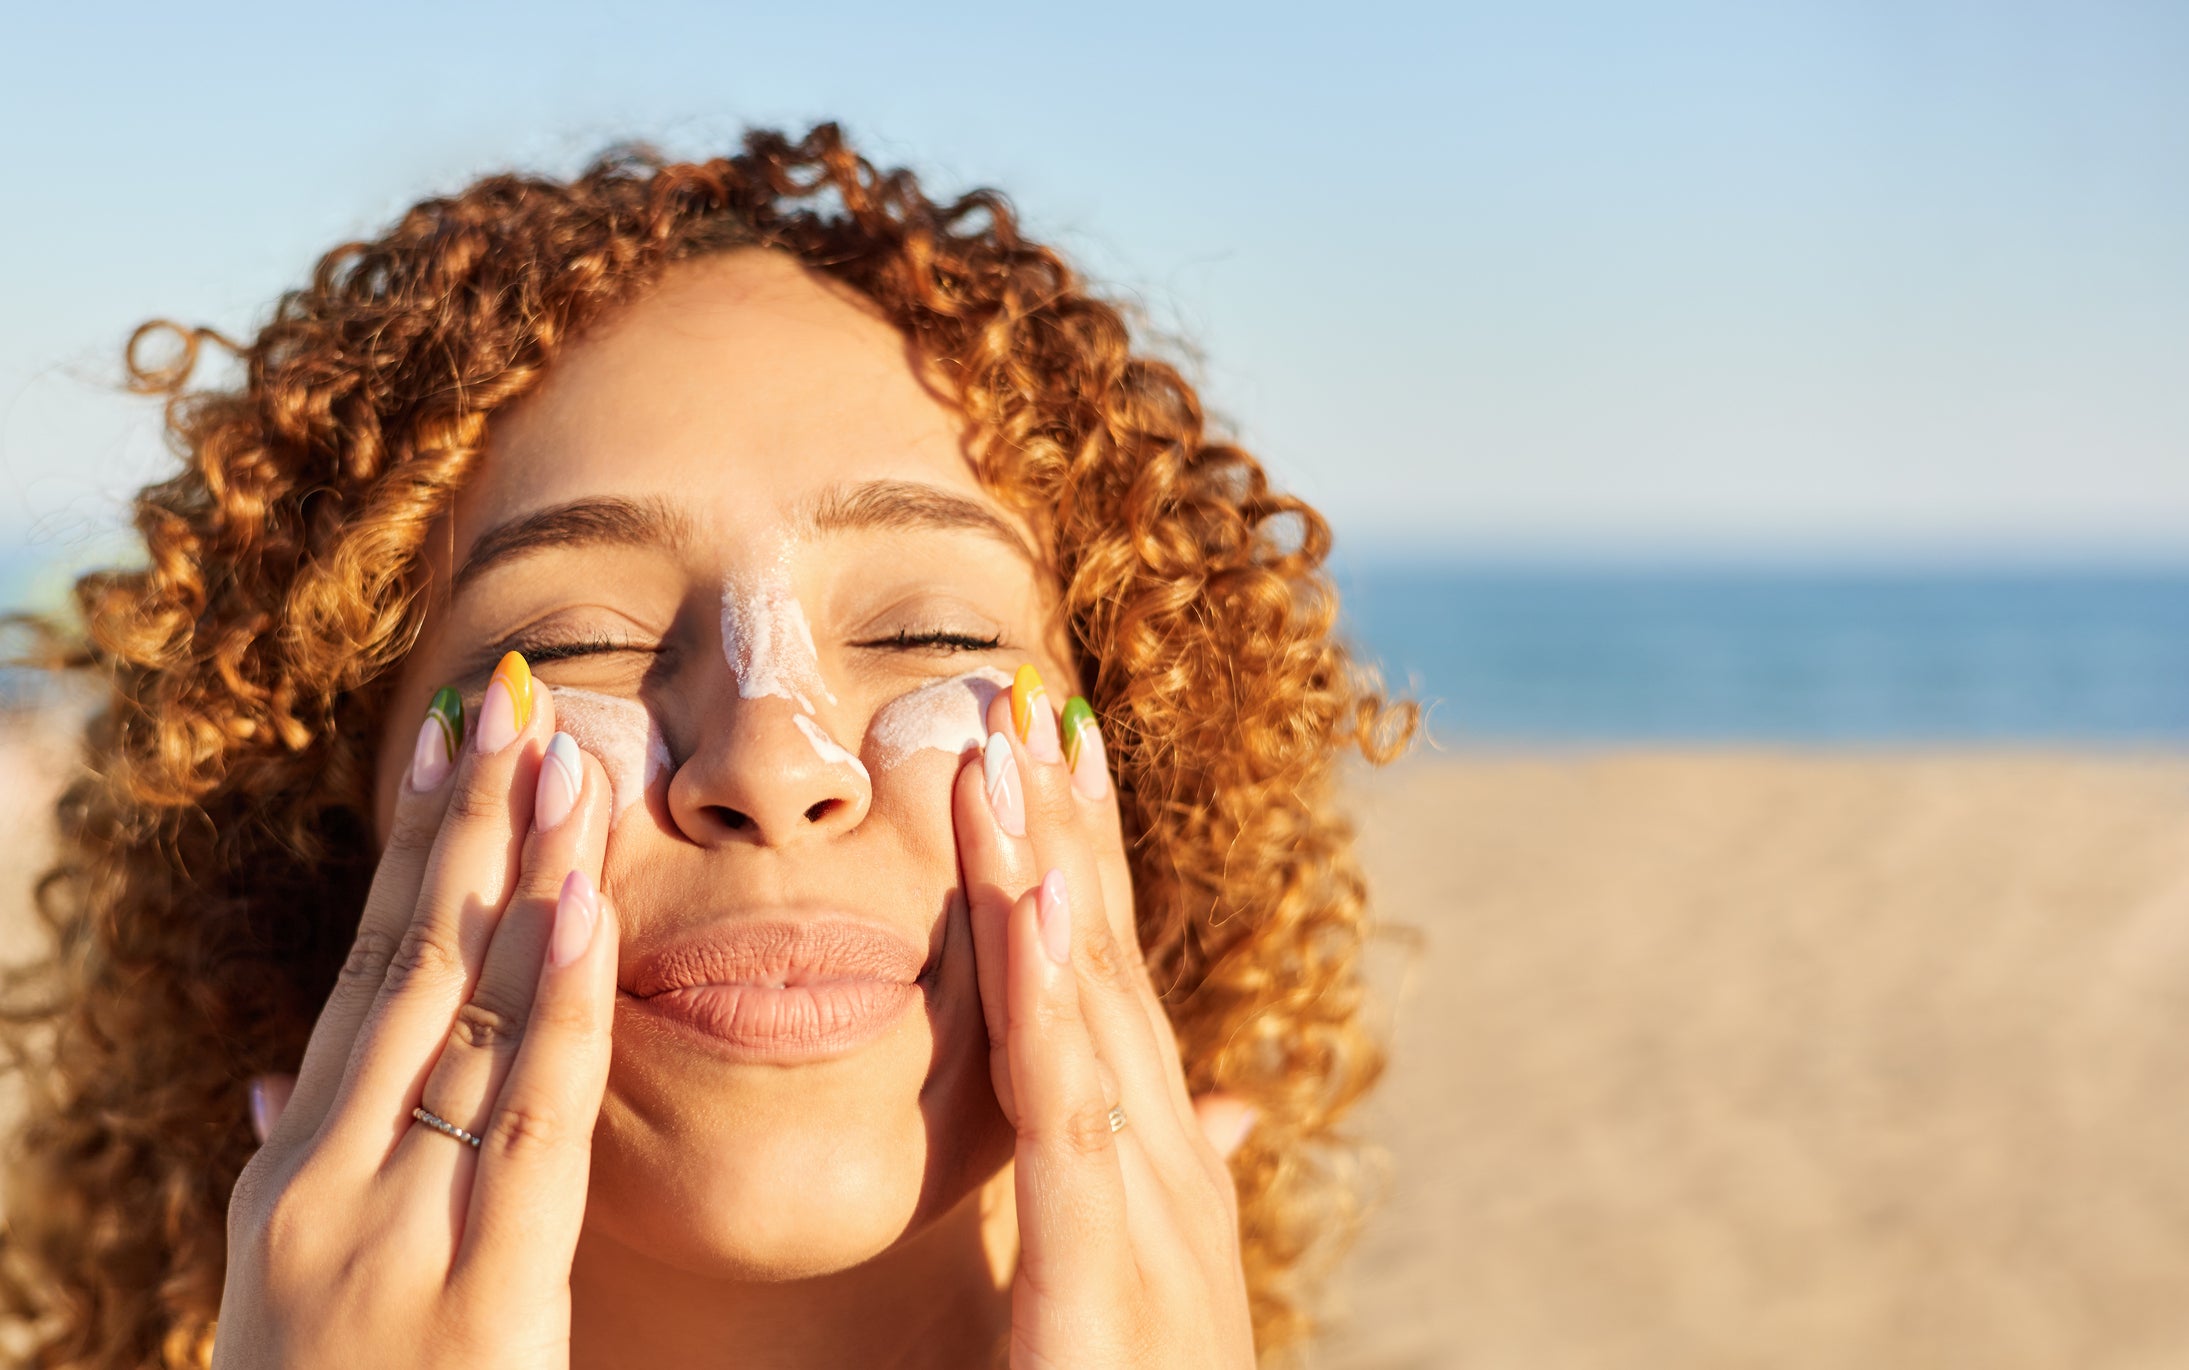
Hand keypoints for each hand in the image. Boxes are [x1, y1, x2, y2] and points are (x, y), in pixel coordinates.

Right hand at [217, 653, 618, 1368]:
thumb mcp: (295, 1295)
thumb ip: (298, 1177)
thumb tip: (276, 1082)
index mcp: (291, 1179)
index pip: (363, 978)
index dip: (413, 855)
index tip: (449, 745)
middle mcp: (322, 1185)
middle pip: (405, 969)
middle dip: (464, 829)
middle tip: (513, 701)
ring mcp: (382, 1240)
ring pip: (458, 1021)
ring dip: (513, 878)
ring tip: (559, 757)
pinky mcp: (471, 1300)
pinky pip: (523, 1128)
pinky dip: (550, 1010)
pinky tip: (580, 911)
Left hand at [955, 667, 1258, 1368]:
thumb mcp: (1131, 1306)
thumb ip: (1151, 1196)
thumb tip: (1221, 1109)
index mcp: (1162, 1196)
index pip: (1118, 1009)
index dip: (1093, 879)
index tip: (1058, 765)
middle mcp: (1172, 1198)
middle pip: (1114, 983)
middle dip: (1080, 838)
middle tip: (1043, 700)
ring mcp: (1155, 1243)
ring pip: (1095, 1022)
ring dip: (1058, 872)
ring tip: (1020, 745)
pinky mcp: (1104, 1301)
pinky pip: (1074, 1124)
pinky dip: (1054, 1000)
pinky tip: (1034, 895)